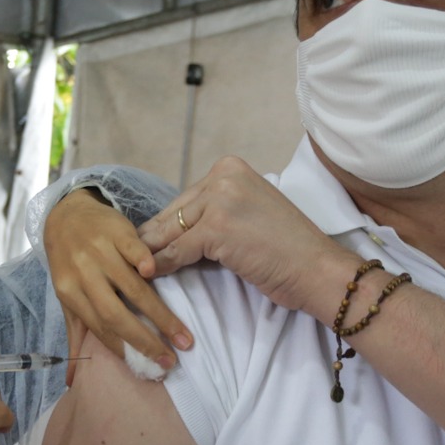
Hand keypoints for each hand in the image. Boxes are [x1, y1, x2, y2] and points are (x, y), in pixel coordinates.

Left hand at [44, 189, 192, 384]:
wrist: (65, 214)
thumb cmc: (70, 262)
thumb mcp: (68, 298)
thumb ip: (75, 335)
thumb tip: (72, 382)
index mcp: (70, 293)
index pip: (100, 328)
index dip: (125, 349)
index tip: (151, 368)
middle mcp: (83, 275)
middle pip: (115, 313)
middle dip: (145, 340)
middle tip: (172, 359)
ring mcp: (100, 252)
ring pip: (131, 287)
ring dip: (159, 313)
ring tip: (183, 335)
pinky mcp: (116, 231)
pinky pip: (132, 249)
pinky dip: (143, 261)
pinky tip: (157, 274)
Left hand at [139, 156, 355, 311]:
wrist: (316, 268)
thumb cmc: (286, 249)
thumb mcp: (246, 215)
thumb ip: (212, 214)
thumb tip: (168, 231)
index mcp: (231, 167)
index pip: (185, 200)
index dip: (165, 225)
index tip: (145, 243)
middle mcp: (223, 175)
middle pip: (174, 213)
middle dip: (152, 239)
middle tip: (128, 257)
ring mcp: (220, 199)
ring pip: (171, 232)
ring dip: (150, 253)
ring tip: (131, 268)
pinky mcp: (216, 228)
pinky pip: (176, 251)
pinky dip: (160, 266)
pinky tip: (148, 276)